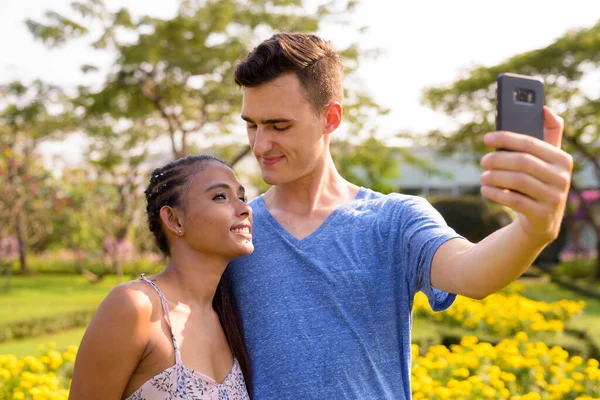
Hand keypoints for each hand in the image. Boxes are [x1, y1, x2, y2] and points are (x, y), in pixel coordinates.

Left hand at [480, 106, 572, 244]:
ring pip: (517, 180)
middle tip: (483, 161)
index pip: (530, 143)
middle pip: (522, 162)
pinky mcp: (542, 215)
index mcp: (563, 159)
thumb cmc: (538, 182)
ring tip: (483, 176)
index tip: (486, 138)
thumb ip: (548, 135)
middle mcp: (562, 178)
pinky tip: (485, 190)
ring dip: (494, 177)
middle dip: (497, 159)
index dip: (506, 138)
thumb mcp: (546, 161)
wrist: (541, 221)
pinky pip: (513, 200)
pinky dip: (495, 193)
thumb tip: (546, 109)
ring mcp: (554, 198)